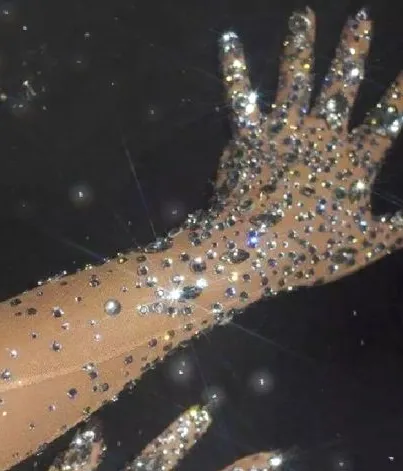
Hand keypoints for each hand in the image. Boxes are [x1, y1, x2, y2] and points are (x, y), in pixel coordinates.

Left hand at [214, 7, 402, 283]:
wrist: (253, 251)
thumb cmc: (310, 253)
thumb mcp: (365, 246)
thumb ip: (397, 229)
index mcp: (353, 162)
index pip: (387, 120)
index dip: (400, 94)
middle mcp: (322, 136)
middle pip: (343, 84)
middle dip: (353, 49)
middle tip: (359, 17)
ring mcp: (285, 131)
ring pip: (296, 77)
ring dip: (301, 43)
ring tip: (304, 15)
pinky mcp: (250, 135)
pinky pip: (242, 96)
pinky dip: (234, 68)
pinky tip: (229, 41)